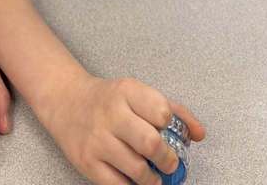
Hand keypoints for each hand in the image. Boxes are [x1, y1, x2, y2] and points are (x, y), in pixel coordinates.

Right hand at [42, 72, 204, 184]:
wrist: (66, 102)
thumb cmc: (110, 100)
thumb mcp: (138, 93)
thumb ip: (173, 110)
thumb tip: (200, 134)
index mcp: (127, 91)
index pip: (161, 111)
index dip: (172, 126)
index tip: (171, 133)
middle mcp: (111, 114)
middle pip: (150, 143)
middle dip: (168, 160)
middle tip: (170, 165)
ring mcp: (97, 139)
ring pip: (137, 169)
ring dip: (153, 180)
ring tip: (154, 177)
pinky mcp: (87, 162)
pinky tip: (136, 182)